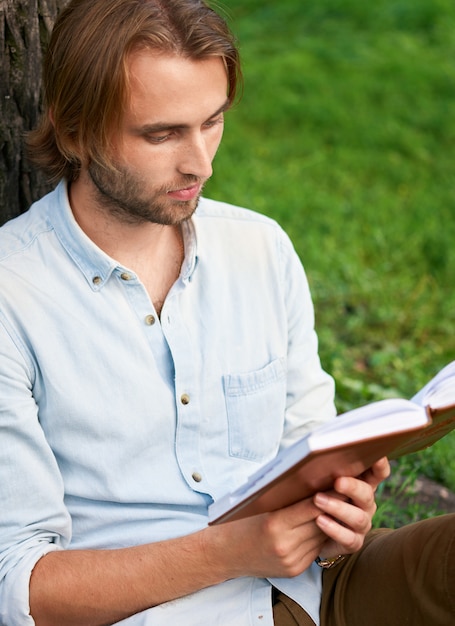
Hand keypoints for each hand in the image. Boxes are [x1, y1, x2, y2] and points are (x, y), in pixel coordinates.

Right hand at [202, 458, 389, 580]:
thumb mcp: (261, 504)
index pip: (311, 506)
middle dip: (335, 504)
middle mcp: (285, 545)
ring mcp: (292, 560)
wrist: (225, 553)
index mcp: (275, 525)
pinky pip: (315, 547)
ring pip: (322, 535)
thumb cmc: (241, 521)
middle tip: (349, 486)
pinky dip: (322, 533)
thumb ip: (288, 498)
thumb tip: (316, 483)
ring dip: (332, 519)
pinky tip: (327, 520)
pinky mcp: (295, 569)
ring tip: (343, 501)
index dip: (329, 493)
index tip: (341, 480)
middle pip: (321, 521)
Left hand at [313, 456, 389, 557]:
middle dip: (352, 487)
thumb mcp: (322, 482)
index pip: (377, 473)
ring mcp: (362, 524)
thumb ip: (327, 471)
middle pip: (367, 494)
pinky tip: (320, 520)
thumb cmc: (318, 497)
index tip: (377, 456)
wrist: (310, 531)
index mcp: (362, 484)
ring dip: (338, 508)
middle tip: (337, 482)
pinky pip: (348, 538)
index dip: (380, 465)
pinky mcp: (354, 542)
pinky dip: (334, 529)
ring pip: (358, 517)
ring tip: (318, 500)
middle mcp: (366, 504)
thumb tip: (317, 455)